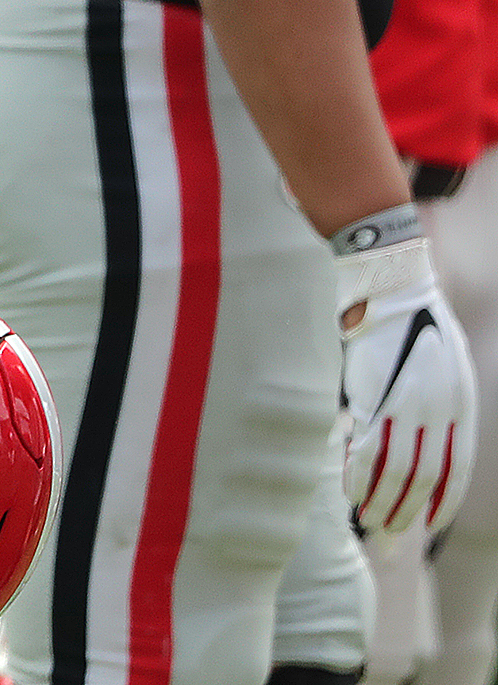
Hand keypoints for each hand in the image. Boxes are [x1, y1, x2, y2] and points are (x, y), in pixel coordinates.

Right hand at [339, 237, 477, 533]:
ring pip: (395, 468)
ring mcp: (404, 402)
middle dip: (406, 509)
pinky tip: (351, 490)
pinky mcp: (371, 393)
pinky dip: (358, 473)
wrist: (390, 280)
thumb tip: (422, 437)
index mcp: (461, 402)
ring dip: (381, 500)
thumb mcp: (446, 363)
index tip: (431, 523)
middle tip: (391, 533)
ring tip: (371, 522)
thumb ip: (438, 401)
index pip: (457, 466)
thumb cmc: (415, 317)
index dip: (444, 498)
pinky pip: (366, 445)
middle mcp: (437, 408)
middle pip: (423, 473)